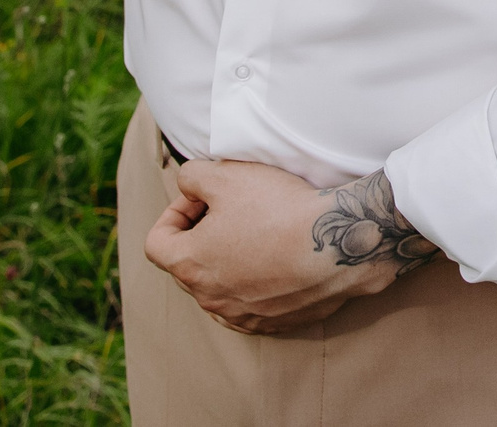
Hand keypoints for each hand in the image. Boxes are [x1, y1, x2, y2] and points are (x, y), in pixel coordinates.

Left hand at [143, 160, 435, 334]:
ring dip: (229, 263)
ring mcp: (243, 314)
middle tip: (233, 210)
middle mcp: (210, 298)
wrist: (339, 242)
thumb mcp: (227, 175)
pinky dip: (258, 284)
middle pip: (188, 267)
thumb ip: (192, 177)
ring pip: (220, 289)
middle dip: (202, 237)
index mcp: (190, 265)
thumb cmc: (279, 208)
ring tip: (258, 235)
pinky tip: (280, 260)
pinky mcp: (275, 322)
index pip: (157, 243)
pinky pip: (252, 305)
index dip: (174, 213)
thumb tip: (189, 186)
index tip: (203, 198)